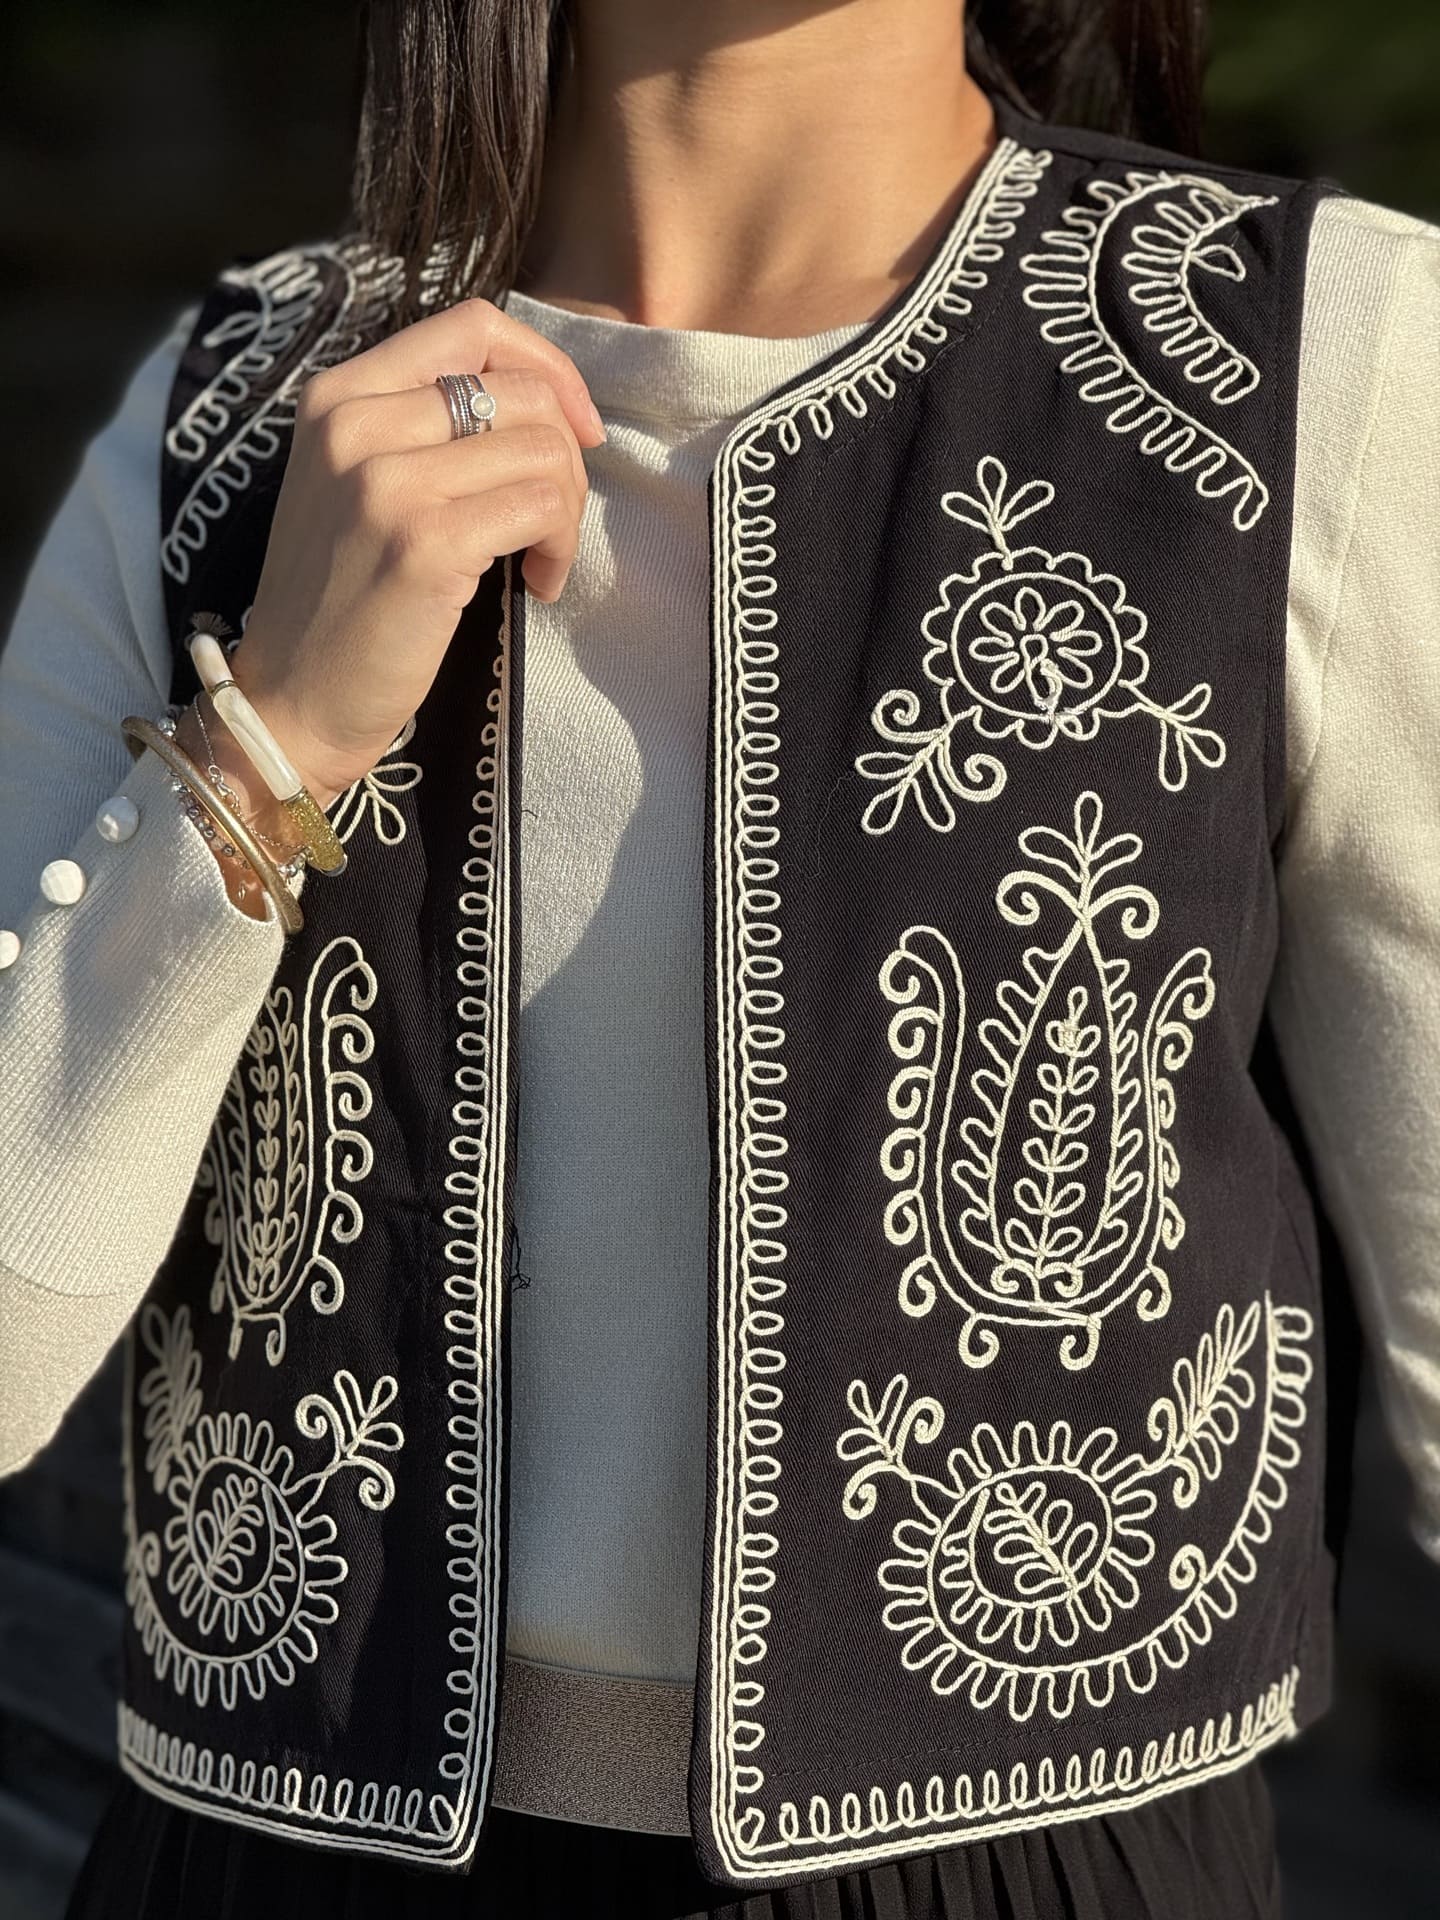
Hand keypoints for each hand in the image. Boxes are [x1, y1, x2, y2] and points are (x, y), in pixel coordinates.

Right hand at [223, 296, 605, 804]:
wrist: (291, 702)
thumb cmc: (341, 602)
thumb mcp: (358, 485)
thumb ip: (424, 429)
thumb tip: (544, 402)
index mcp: (338, 395)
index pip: (472, 326)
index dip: (545, 366)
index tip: (573, 426)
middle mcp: (356, 423)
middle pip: (523, 390)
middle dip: (567, 457)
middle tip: (551, 521)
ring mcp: (387, 481)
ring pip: (544, 449)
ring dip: (567, 510)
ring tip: (541, 560)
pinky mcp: (425, 542)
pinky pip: (542, 508)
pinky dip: (559, 548)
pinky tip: (536, 584)